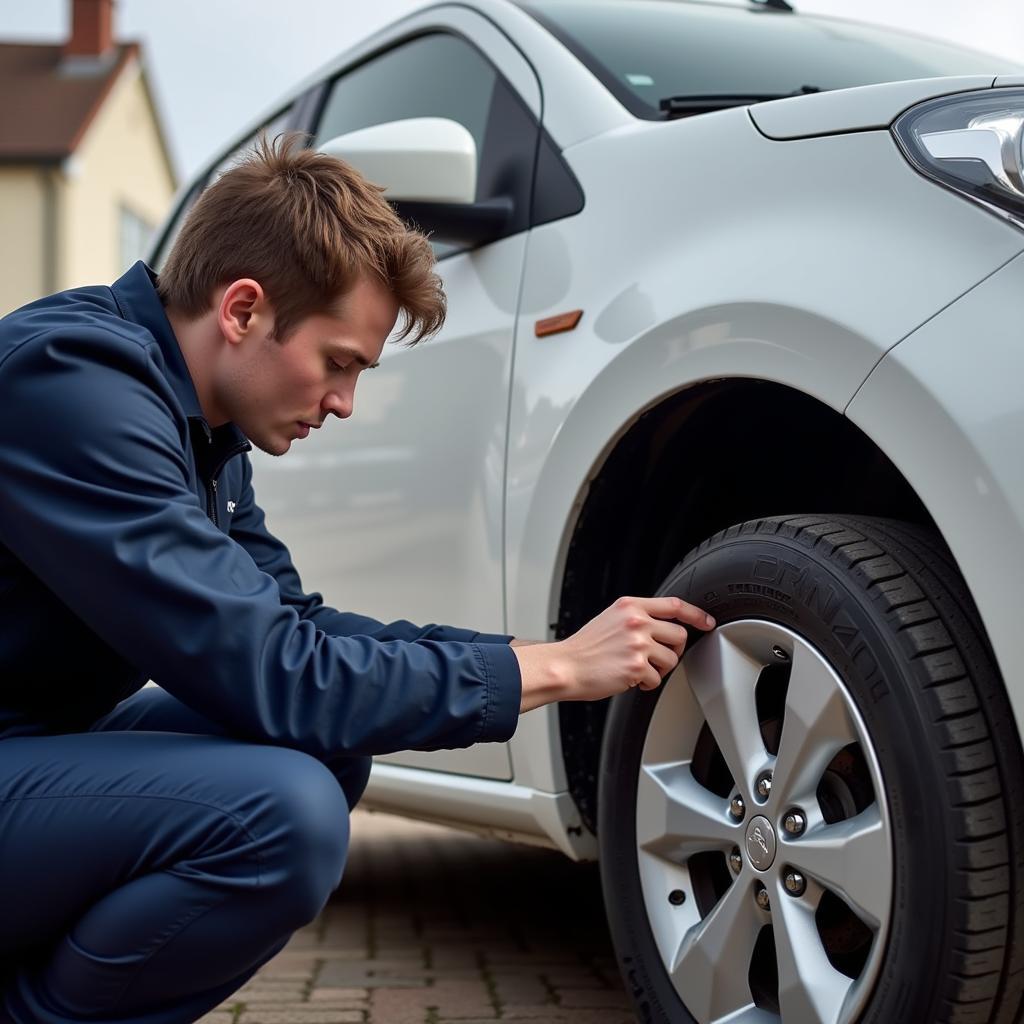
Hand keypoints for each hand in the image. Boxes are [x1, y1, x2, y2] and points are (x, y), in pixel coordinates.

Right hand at [513, 596, 714, 712]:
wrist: (566, 666)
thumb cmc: (585, 648)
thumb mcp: (610, 619)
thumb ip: (635, 618)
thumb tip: (663, 627)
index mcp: (630, 606)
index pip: (674, 605)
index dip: (696, 614)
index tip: (706, 622)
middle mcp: (636, 622)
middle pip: (679, 635)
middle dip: (674, 651)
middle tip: (659, 659)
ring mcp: (638, 643)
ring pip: (671, 660)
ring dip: (659, 670)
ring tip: (639, 670)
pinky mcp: (637, 666)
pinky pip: (657, 679)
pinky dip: (646, 684)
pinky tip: (630, 680)